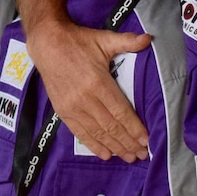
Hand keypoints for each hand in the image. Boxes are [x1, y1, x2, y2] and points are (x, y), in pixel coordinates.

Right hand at [26, 21, 151, 160]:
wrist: (47, 44)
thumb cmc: (78, 41)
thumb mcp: (104, 39)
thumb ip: (127, 41)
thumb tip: (149, 38)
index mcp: (98, 82)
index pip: (120, 111)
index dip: (134, 128)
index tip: (146, 140)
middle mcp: (85, 99)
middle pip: (111, 126)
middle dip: (128, 142)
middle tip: (142, 154)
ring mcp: (72, 107)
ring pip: (97, 133)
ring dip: (114, 147)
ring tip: (129, 157)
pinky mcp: (63, 111)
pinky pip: (80, 133)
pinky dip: (93, 145)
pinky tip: (105, 155)